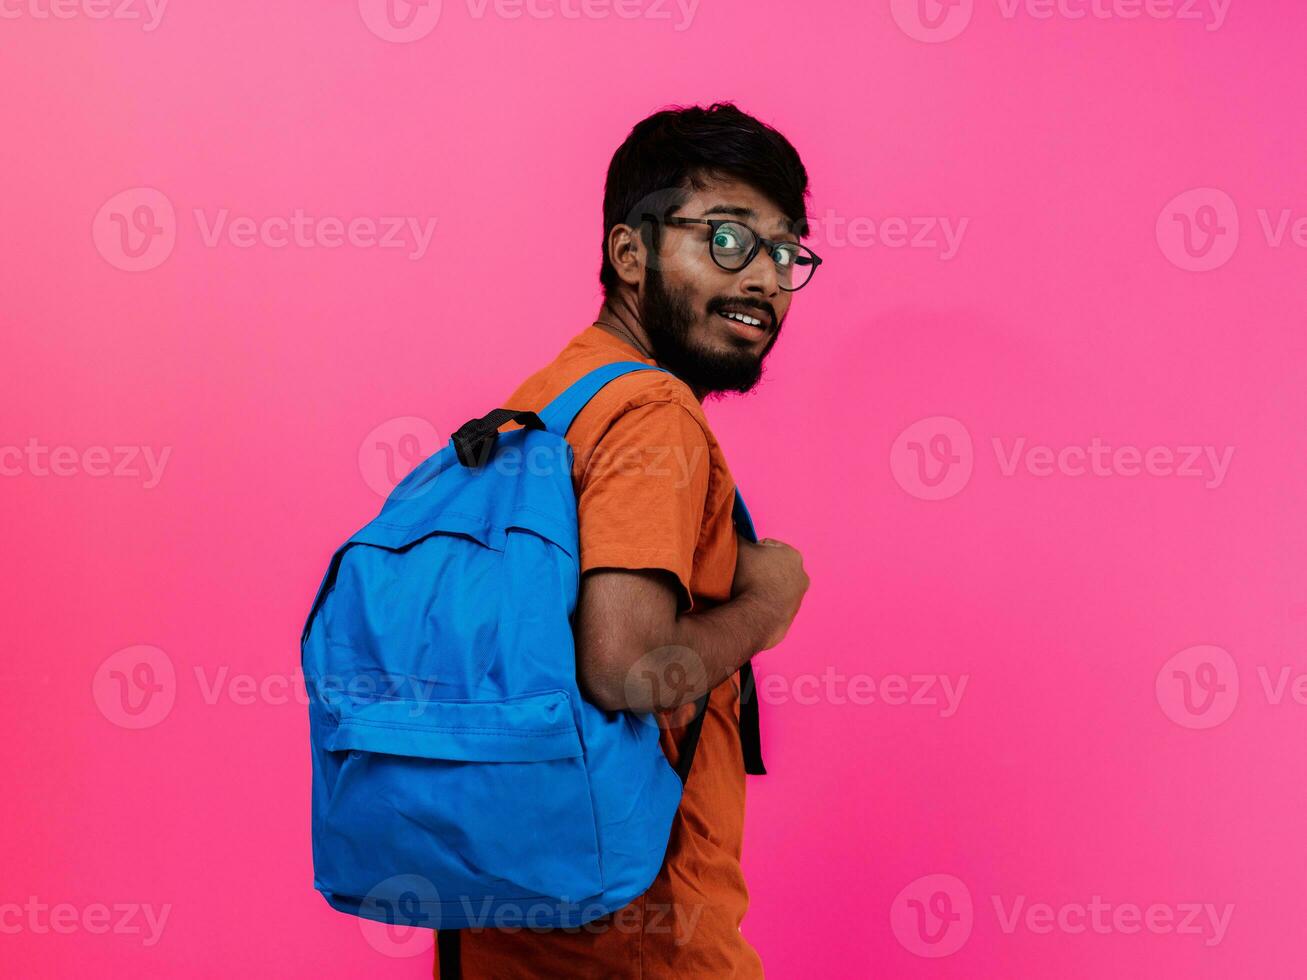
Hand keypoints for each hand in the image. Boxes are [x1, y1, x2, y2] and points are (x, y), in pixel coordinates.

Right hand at [731, 534, 808, 650]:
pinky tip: (753, 606)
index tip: (743, 562)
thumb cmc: (750, 578)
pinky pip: (774, 605)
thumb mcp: (739, 549)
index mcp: (792, 555)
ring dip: (763, 588)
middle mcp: (801, 575)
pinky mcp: (791, 616)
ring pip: (775, 587)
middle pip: (773, 567)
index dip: (751, 553)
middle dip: (759, 570)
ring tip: (747, 593)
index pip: (767, 547)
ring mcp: (798, 598)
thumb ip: (737, 534)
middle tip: (743, 577)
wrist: (756, 616)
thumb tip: (732, 524)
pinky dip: (765, 604)